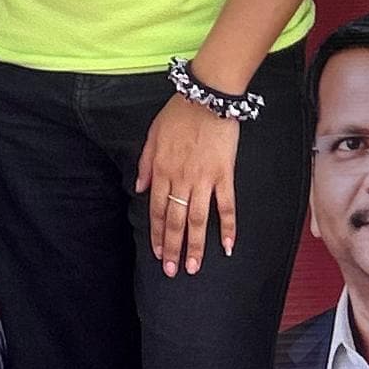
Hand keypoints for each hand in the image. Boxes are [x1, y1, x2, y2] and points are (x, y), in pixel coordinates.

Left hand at [136, 94, 242, 275]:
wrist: (207, 96)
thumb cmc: (178, 114)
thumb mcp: (152, 135)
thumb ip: (145, 163)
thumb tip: (140, 189)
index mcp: (162, 170)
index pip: (158, 210)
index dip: (157, 234)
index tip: (158, 254)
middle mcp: (181, 179)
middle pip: (175, 221)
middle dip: (173, 248)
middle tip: (173, 271)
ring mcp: (204, 179)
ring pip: (197, 220)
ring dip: (195, 246)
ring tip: (193, 267)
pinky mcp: (224, 175)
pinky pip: (226, 206)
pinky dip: (228, 227)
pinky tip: (227, 247)